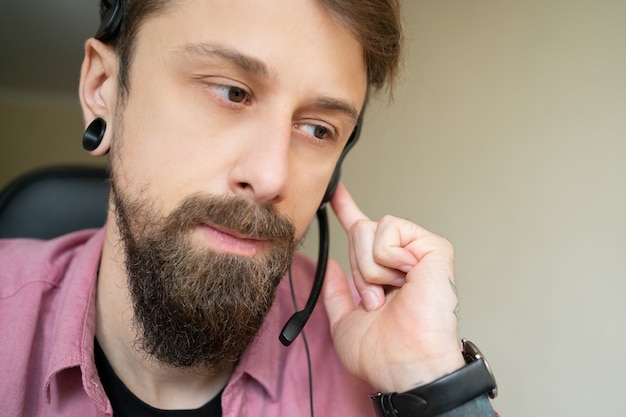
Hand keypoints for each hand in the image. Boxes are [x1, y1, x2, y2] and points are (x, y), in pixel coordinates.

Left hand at [322, 183, 465, 392]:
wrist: (405, 366)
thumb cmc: (381, 354)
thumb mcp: (345, 322)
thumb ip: (336, 292)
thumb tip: (332, 265)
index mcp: (381, 272)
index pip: (362, 234)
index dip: (347, 210)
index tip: (335, 193)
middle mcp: (400, 258)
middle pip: (359, 231)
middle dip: (358, 269)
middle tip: (376, 300)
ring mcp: (417, 251)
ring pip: (370, 229)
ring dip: (370, 269)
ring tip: (390, 294)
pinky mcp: (432, 247)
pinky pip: (390, 230)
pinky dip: (386, 259)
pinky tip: (404, 279)